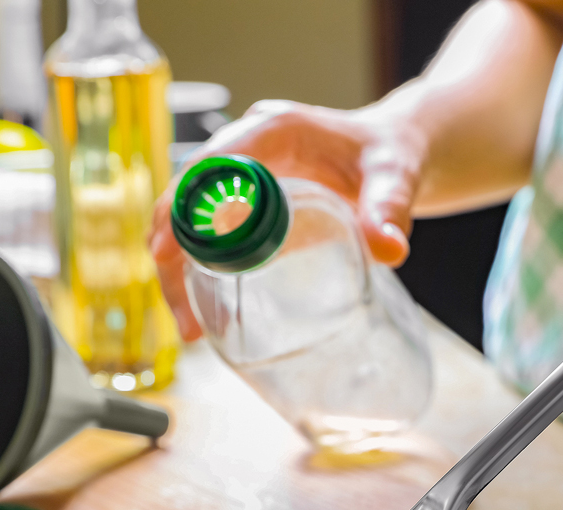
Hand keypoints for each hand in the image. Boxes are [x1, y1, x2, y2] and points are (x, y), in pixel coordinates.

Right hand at [149, 100, 425, 339]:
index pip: (210, 164)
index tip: (166, 252)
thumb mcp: (395, 178)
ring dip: (179, 269)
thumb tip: (389, 250)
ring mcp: (242, 175)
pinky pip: (210, 232)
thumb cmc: (392, 155)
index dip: (182, 206)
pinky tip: (207, 312)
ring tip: (192, 327)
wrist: (395, 153)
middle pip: (187, 196)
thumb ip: (390, 209)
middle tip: (185, 315)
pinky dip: (200, 269)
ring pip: (190, 219)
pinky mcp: (247, 201)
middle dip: (173, 253)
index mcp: (274, 130)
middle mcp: (247, 147)